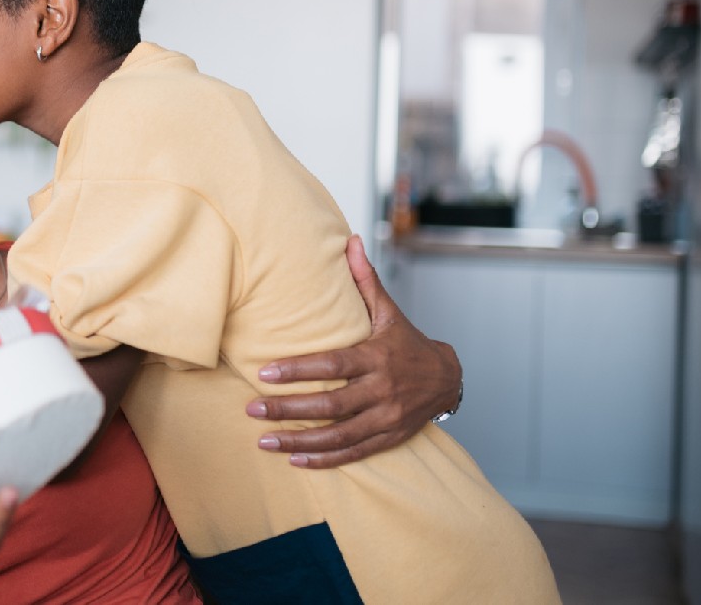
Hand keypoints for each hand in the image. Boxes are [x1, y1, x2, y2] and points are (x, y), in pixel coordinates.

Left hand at [247, 235, 462, 468]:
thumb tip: (349, 241)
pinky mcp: (388, 438)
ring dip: (299, 440)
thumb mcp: (388, 313)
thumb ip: (365, 281)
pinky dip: (324, 459)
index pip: (333, 365)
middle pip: (331, 404)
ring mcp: (386, 418)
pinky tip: (294, 459)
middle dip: (288, 408)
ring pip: (338, 435)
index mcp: (377, 358)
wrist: (448, 380)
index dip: (298, 370)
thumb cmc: (408, 344)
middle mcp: (382, 391)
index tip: (264, 373)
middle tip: (252, 409)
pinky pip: (353, 452)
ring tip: (263, 440)